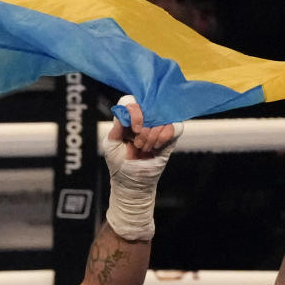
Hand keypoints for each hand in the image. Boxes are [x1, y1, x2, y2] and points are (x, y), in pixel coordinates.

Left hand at [103, 96, 182, 240]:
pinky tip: (156, 146)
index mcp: (127, 119)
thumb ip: (117, 126)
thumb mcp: (111, 144)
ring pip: (161, 117)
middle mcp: (143, 120)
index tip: (134, 128)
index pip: (131, 101)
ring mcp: (157, 127)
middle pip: (149, 106)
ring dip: (152, 135)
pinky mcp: (170, 137)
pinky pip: (174, 126)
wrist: (132, 183)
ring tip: (145, 148)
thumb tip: (125, 112)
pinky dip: (164, 136)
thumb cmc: (119, 164)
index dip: (135, 110)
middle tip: (138, 143)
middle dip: (144, 126)